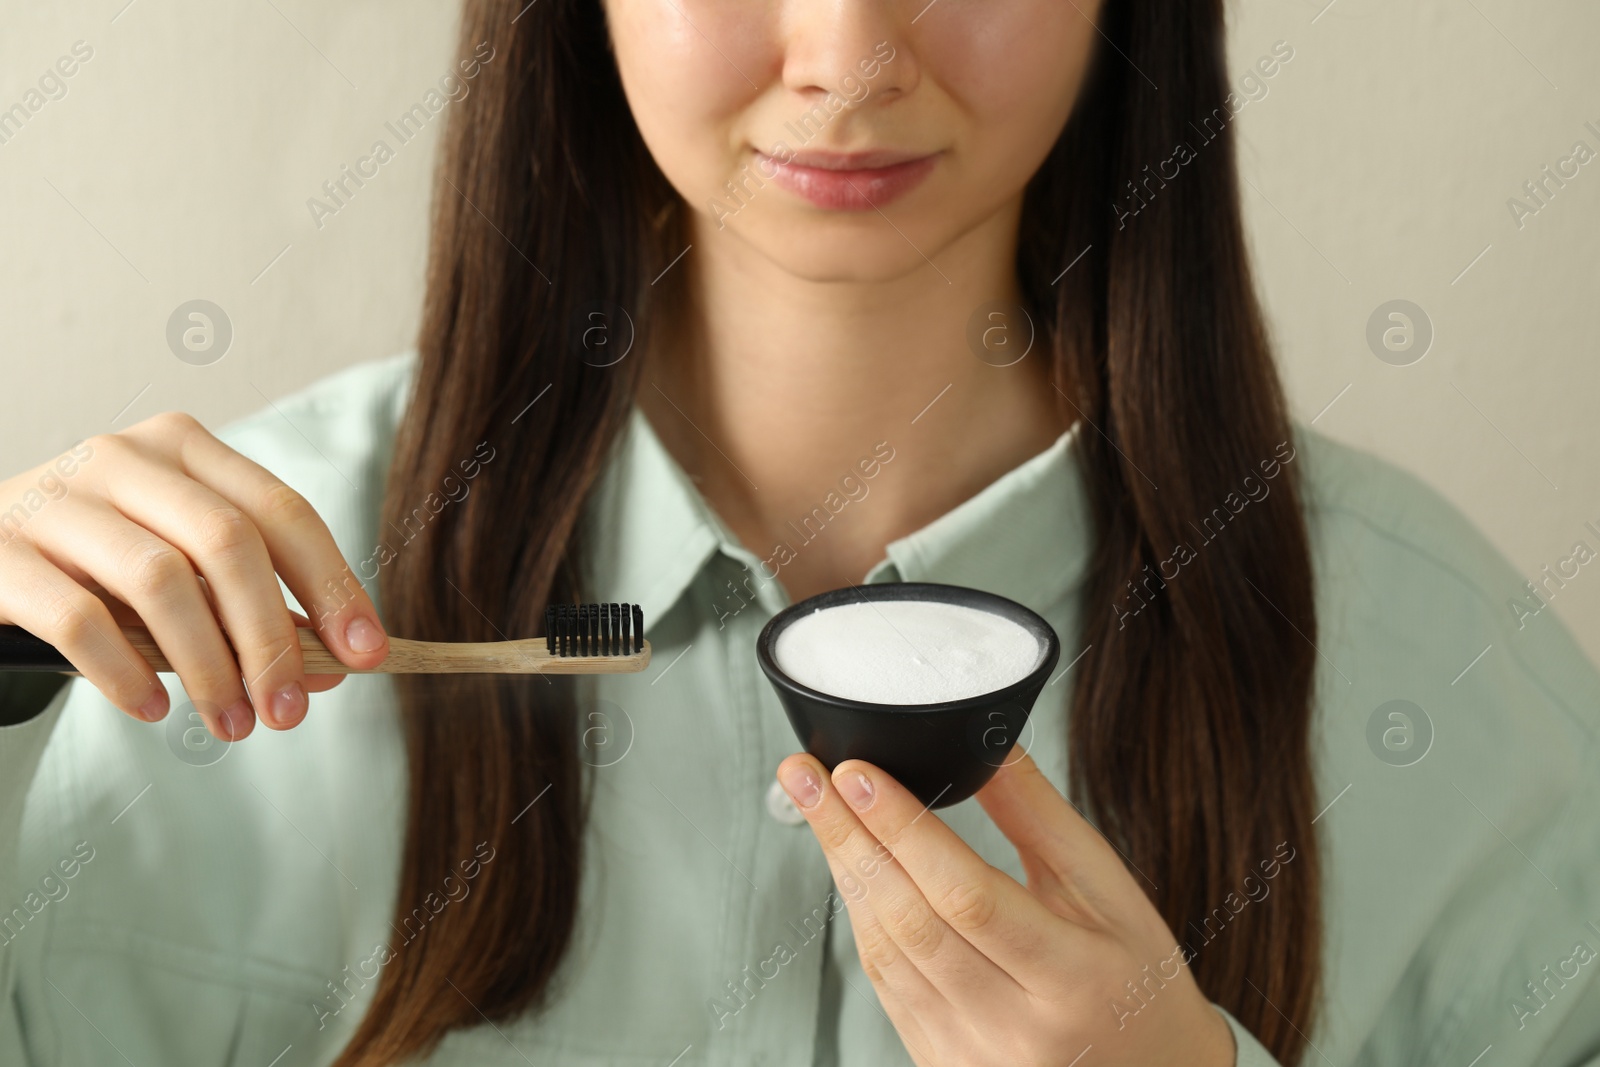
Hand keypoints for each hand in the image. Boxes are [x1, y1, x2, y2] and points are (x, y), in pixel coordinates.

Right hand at [0, 412, 388, 738]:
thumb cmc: (96, 565)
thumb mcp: (181, 571)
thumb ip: (252, 606)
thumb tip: (340, 664)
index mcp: (183, 448)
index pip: (282, 511)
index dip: (333, 584)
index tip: (369, 654)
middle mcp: (122, 457)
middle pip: (229, 541)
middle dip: (272, 635)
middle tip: (290, 711)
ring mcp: (55, 498)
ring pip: (161, 579)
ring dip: (208, 664)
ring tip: (233, 724)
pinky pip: (79, 617)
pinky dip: (126, 672)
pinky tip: (152, 708)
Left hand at [774, 748, 1236, 1066]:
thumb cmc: (1137, 983)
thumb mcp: (1111, 892)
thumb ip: (1040, 819)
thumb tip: (983, 746)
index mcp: (1074, 979)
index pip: (966, 895)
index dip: (903, 828)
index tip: (858, 773)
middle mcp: (1017, 1029)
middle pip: (909, 921)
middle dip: (848, 837)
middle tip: (806, 775)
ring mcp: (974, 1056)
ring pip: (885, 955)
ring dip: (845, 873)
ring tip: (818, 810)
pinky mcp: (943, 1066)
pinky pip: (886, 988)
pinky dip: (862, 921)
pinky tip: (850, 873)